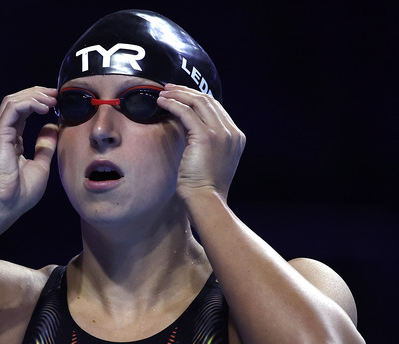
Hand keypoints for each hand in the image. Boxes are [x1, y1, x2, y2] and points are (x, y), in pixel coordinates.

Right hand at [0, 86, 58, 213]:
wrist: (4, 205)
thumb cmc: (19, 193)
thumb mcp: (40, 166)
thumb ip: (45, 147)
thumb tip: (52, 127)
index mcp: (12, 140)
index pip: (23, 112)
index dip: (39, 103)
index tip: (57, 101)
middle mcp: (4, 134)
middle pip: (17, 102)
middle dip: (37, 94)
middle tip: (56, 93)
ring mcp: (0, 133)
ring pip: (13, 101)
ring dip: (34, 96)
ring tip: (52, 99)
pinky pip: (12, 109)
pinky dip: (28, 103)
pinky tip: (43, 107)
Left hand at [157, 84, 244, 201]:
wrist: (207, 200)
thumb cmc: (205, 186)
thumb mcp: (211, 159)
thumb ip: (205, 140)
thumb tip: (187, 123)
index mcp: (236, 137)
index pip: (216, 108)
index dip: (197, 98)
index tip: (181, 95)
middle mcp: (231, 132)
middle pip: (208, 101)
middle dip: (186, 92)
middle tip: (169, 88)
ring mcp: (221, 133)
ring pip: (198, 102)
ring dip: (178, 95)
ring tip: (163, 93)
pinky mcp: (206, 136)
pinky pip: (186, 112)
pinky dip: (173, 104)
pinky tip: (162, 103)